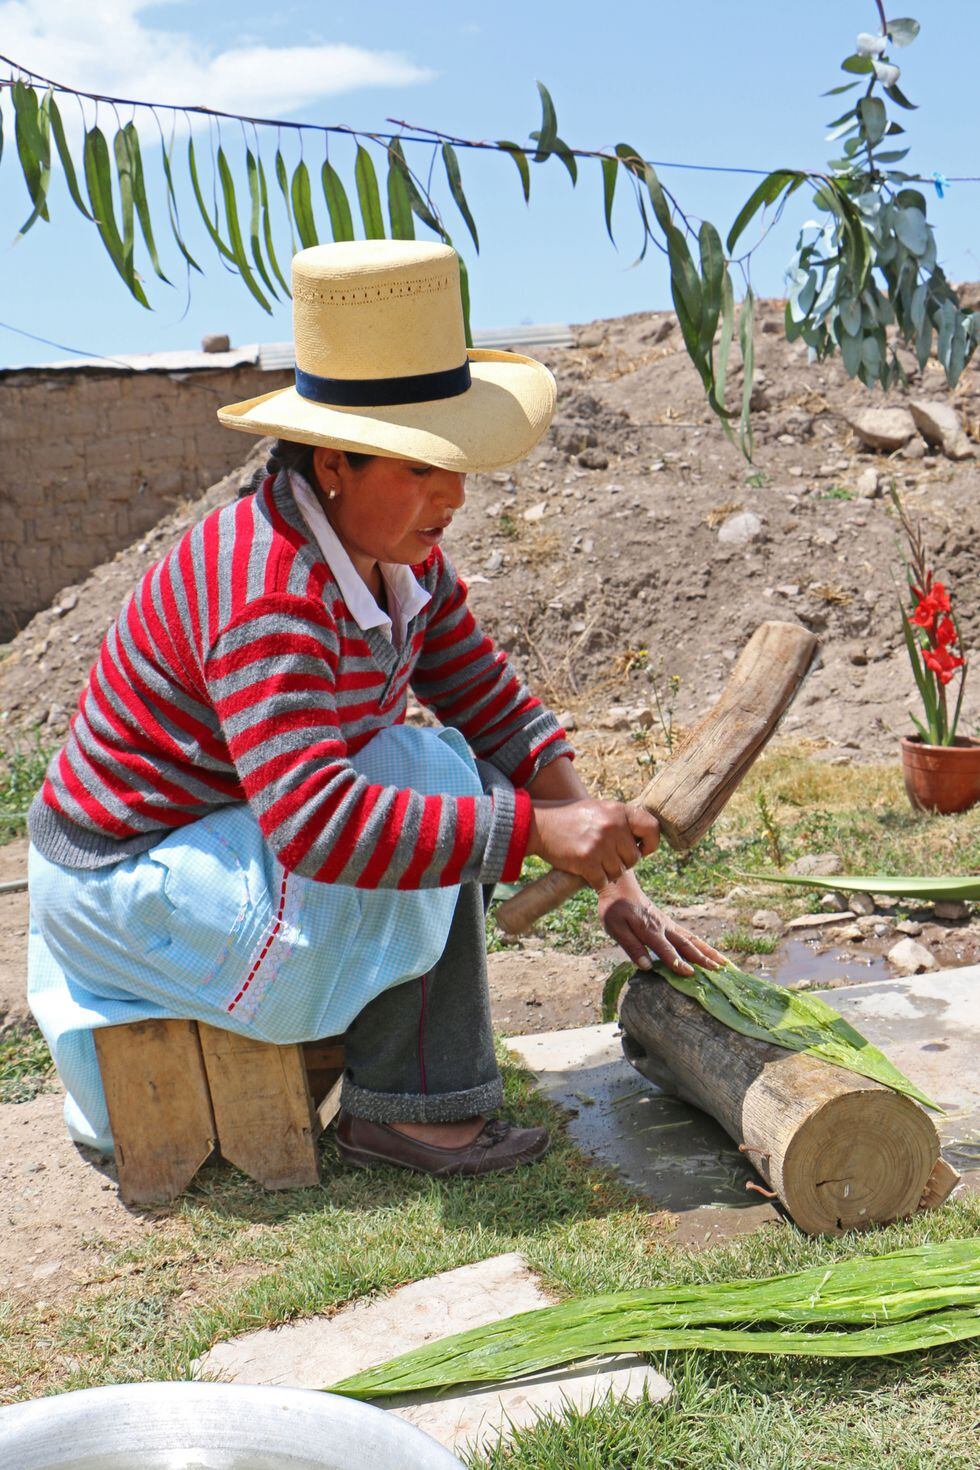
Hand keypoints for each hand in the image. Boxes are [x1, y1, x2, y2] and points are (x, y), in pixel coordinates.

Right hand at [527, 798, 659, 892]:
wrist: (539, 825)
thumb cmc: (570, 818)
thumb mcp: (599, 808)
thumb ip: (621, 820)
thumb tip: (647, 836)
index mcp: (618, 810)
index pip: (652, 828)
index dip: (651, 843)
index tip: (641, 849)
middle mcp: (612, 826)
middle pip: (634, 858)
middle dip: (622, 862)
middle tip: (607, 857)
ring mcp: (600, 844)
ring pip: (618, 872)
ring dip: (608, 872)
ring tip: (595, 862)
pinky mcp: (586, 861)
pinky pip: (603, 881)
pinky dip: (596, 881)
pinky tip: (587, 871)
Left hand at [597, 870, 726, 976]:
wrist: (620, 886)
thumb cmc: (614, 909)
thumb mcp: (615, 928)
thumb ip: (631, 947)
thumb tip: (646, 966)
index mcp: (649, 930)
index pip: (666, 949)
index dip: (677, 962)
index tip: (690, 974)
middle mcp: (663, 927)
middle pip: (686, 945)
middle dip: (702, 958)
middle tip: (718, 970)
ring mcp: (668, 925)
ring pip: (692, 939)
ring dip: (708, 951)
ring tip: (724, 963)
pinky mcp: (669, 924)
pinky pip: (689, 935)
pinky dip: (702, 944)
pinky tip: (710, 952)